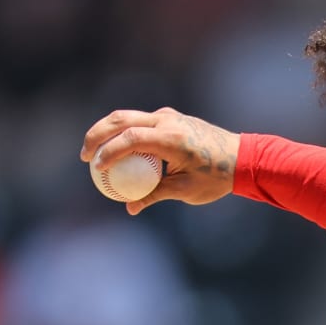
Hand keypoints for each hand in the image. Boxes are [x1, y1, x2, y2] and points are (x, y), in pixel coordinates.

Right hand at [80, 107, 241, 214]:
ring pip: (128, 116)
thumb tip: (130, 208)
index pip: (130, 139)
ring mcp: (169, 116)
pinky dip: (122, 131)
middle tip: (84, 157)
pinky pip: (139, 121)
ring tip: (93, 151)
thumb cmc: (215, 177)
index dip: (108, 152)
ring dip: (106, 130)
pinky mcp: (170, 117)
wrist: (241, 158)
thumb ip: (155, 196)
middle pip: (121, 120)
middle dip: (97, 135)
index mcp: (172, 138)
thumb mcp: (185, 191)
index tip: (95, 168)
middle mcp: (168, 121)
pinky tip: (115, 148)